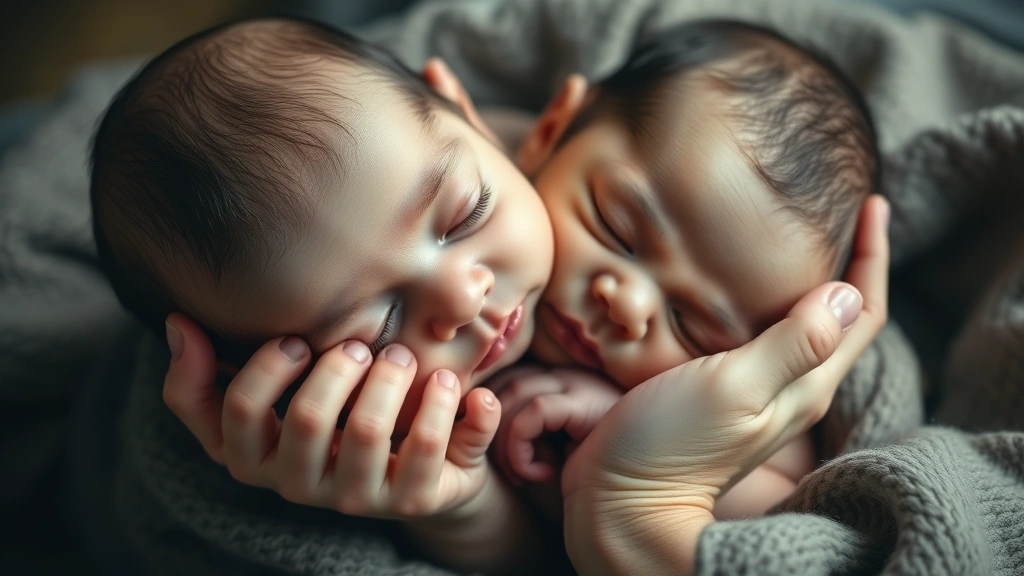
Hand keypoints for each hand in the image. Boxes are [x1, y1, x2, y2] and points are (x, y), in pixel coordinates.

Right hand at [161, 320, 500, 519]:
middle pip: (309, 418)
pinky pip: (435, 449)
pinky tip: (456, 384)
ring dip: (391, 379)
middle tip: (364, 345)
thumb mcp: (265, 405)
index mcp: (256, 460)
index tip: (298, 339)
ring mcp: (360, 497)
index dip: (267, 367)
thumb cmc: (329, 424)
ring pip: (370, 432)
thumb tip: (176, 323)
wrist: (411, 476)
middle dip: (338, 367)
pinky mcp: (416, 499)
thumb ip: (206, 376)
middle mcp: (302, 486)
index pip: (239, 413)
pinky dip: (453, 408)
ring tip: (405, 357)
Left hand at [491, 368, 621, 484]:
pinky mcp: (584, 402)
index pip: (507, 379)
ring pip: (512, 394)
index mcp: (562, 383)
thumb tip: (493, 438)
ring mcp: (577, 384)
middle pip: (503, 383)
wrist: (651, 492)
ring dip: (503, 443)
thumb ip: (534, 435)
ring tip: (519, 477)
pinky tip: (540, 475)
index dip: (490, 415)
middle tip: (504, 473)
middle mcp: (568, 375)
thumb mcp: (562, 451)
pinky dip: (521, 448)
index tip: (496, 457)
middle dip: (489, 429)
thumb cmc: (605, 477)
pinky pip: (533, 413)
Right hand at [562, 195, 888, 574]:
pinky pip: (758, 337)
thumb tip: (848, 292)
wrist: (618, 499)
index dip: (874, 257)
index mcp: (804, 385)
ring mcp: (753, 393)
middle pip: (842, 320)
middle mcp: (788, 389)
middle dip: (853, 264)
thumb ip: (793, 343)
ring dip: (810, 280)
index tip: (873, 204)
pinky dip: (763, 300)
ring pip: (801, 326)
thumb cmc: (669, 444)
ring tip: (800, 235)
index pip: (864, 314)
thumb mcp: (734, 387)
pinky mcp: (716, 392)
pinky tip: (739, 283)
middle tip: (845, 213)